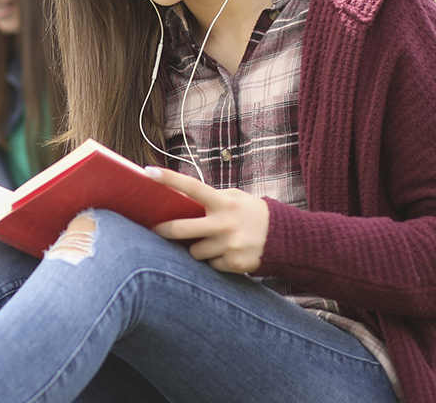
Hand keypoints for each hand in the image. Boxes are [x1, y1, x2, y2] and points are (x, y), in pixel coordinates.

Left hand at [146, 166, 269, 273]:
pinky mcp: (234, 264)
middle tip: (156, 230)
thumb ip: (210, 199)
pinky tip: (227, 253)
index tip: (148, 172)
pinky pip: (209, 264)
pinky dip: (213, 260)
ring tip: (211, 242)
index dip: (169, 179)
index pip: (192, 187)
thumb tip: (175, 202)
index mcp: (224, 203)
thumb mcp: (235, 199)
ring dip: (196, 248)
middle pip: (180, 229)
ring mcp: (229, 245)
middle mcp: (225, 223)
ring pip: (194, 251)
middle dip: (164, 231)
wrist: (288, 238)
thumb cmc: (252, 214)